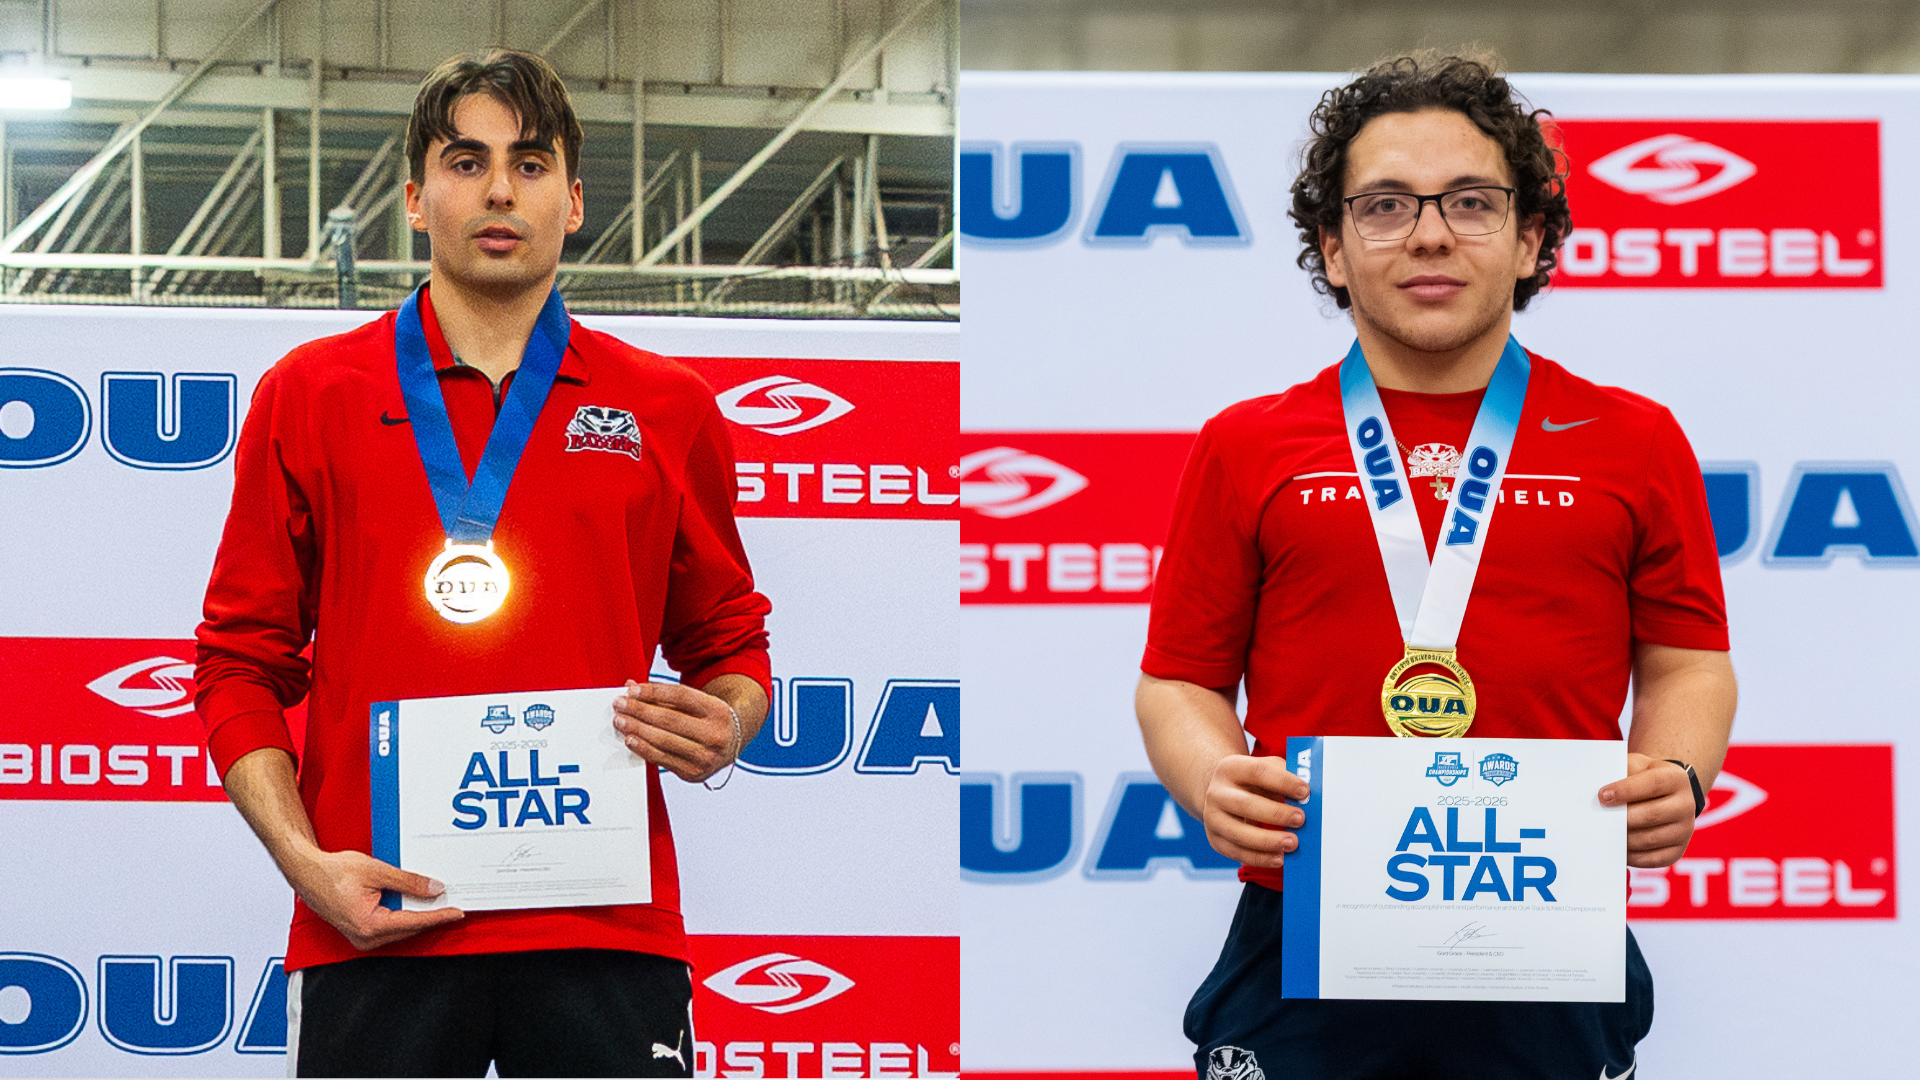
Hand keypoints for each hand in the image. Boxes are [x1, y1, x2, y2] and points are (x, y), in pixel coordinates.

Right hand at [287, 848, 463, 951]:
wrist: (308, 873)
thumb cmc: (333, 872)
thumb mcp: (377, 871)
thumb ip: (408, 882)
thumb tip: (433, 889)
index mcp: (369, 925)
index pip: (414, 922)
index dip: (438, 916)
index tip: (456, 913)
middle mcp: (365, 937)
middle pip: (409, 929)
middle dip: (431, 917)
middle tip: (453, 905)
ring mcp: (361, 938)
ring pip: (400, 930)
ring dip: (418, 918)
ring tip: (438, 904)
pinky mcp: (360, 933)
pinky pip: (389, 928)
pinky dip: (404, 918)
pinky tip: (415, 906)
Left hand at [612, 679, 738, 782]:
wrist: (731, 744)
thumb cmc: (708, 719)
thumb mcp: (696, 703)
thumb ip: (665, 696)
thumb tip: (631, 688)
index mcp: (718, 711)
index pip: (681, 696)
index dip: (653, 692)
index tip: (632, 690)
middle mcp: (715, 735)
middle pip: (670, 719)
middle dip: (640, 711)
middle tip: (620, 705)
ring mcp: (705, 757)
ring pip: (664, 740)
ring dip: (637, 730)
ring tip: (620, 721)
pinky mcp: (693, 773)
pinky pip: (662, 759)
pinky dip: (643, 748)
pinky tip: (631, 739)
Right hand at [1201, 755, 1307, 868]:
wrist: (1221, 793)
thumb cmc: (1252, 782)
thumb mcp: (1265, 769)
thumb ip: (1284, 776)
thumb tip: (1306, 795)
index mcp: (1231, 768)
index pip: (1258, 772)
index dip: (1283, 781)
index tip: (1305, 792)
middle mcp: (1217, 792)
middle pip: (1246, 804)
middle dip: (1276, 814)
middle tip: (1300, 820)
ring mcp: (1212, 817)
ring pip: (1239, 833)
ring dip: (1268, 841)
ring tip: (1292, 843)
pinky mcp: (1214, 839)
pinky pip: (1236, 852)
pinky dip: (1260, 858)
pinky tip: (1279, 858)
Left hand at [1600, 753, 1695, 867]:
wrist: (1665, 795)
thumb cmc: (1642, 778)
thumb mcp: (1636, 766)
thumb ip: (1620, 772)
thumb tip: (1600, 794)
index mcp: (1675, 779)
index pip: (1653, 784)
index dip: (1626, 790)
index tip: (1602, 796)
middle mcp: (1686, 805)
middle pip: (1652, 815)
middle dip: (1622, 818)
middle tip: (1599, 820)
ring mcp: (1684, 830)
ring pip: (1650, 839)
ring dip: (1623, 838)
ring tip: (1603, 834)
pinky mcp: (1677, 851)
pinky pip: (1652, 859)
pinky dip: (1631, 856)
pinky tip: (1616, 847)